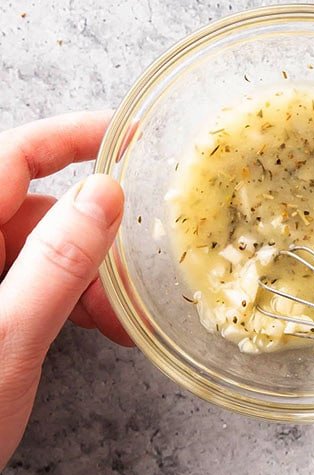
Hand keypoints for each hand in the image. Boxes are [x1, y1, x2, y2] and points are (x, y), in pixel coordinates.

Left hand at [0, 112, 130, 466]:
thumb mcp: (6, 341)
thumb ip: (55, 263)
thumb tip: (104, 194)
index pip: (12, 155)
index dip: (73, 137)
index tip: (132, 133)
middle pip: (30, 208)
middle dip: (93, 235)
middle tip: (140, 271)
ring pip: (36, 252)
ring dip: (88, 279)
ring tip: (121, 321)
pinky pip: (29, 287)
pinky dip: (70, 303)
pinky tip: (102, 332)